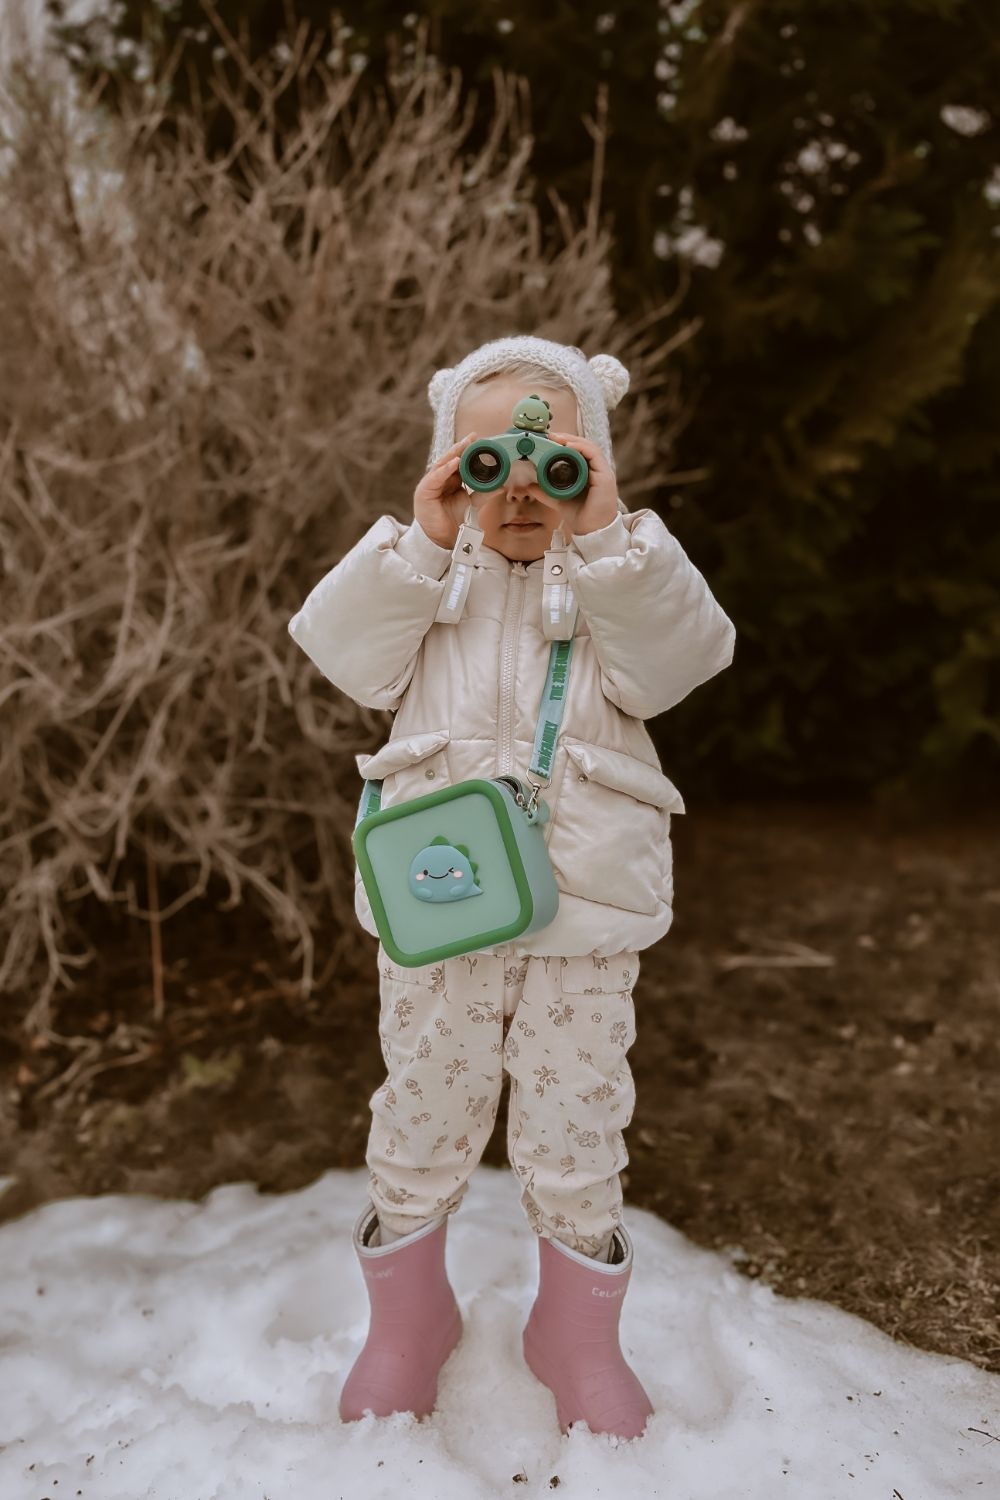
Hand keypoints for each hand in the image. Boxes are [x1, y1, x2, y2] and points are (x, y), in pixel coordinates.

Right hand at [413, 431, 478, 548]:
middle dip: (462, 447)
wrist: (442, 539)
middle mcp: (441, 478)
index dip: (469, 451)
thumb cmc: (453, 519)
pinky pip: (436, 477)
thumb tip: (501, 486)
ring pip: (443, 464)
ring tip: (465, 445)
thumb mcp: (471, 503)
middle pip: (451, 459)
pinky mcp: (424, 491)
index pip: (460, 461)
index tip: (481, 441)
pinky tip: (454, 462)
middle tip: (474, 437)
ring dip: (454, 454)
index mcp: (451, 479)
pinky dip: (445, 469)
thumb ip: (483, 494)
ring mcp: (431, 483)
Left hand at [536, 430, 620, 537]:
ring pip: (590, 448)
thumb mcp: (559, 500)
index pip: (579, 451)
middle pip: (584, 446)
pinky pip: (595, 455)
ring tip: (557, 438)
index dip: (565, 443)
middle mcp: (598, 471)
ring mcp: (603, 473)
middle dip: (567, 438)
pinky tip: (568, 446)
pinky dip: (581, 448)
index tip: (548, 440)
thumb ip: (546, 492)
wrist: (591, 533)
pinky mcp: (605, 477)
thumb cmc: (580, 517)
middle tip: (549, 435)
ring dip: (573, 440)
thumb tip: (529, 485)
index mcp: (589, 473)